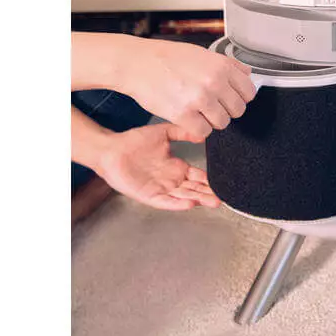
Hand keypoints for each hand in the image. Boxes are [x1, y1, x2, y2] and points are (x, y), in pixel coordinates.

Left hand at [95, 123, 220, 210]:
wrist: (112, 149)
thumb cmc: (135, 141)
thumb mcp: (164, 132)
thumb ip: (183, 132)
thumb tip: (203, 132)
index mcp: (176, 167)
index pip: (197, 176)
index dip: (209, 180)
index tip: (223, 182)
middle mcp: (170, 180)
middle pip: (194, 189)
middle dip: (208, 194)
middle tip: (223, 198)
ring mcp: (160, 188)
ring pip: (184, 196)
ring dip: (198, 199)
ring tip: (213, 202)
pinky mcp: (148, 195)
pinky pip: (166, 202)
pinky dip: (177, 204)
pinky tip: (189, 204)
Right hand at [119, 38, 256, 137]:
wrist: (138, 64)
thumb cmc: (167, 58)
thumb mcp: (202, 53)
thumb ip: (227, 65)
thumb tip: (247, 75)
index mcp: (221, 66)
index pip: (249, 92)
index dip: (239, 97)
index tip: (230, 97)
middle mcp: (214, 82)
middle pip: (238, 110)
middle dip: (226, 110)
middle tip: (212, 105)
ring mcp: (199, 99)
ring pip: (222, 123)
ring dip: (212, 120)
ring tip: (199, 110)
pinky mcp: (183, 115)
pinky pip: (203, 133)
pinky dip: (197, 128)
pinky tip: (189, 117)